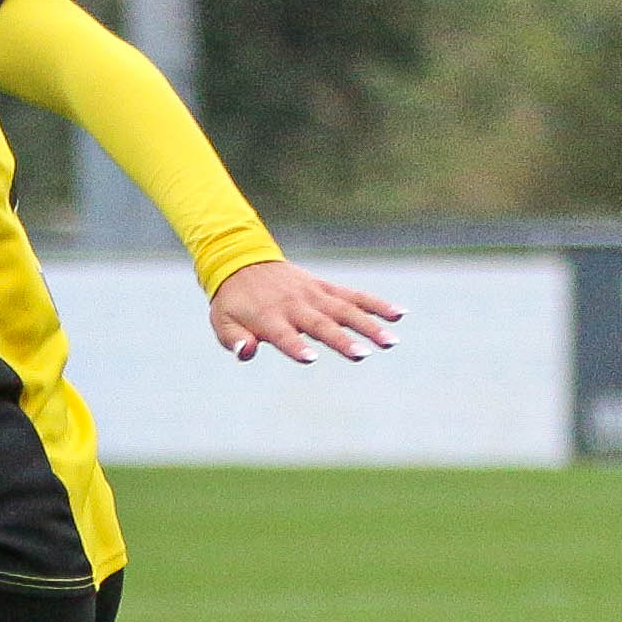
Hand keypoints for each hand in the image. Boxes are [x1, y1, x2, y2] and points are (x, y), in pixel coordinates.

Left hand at [209, 257, 400, 362]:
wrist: (242, 263)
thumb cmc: (233, 302)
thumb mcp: (222, 322)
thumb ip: (233, 339)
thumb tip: (245, 352)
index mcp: (268, 317)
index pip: (283, 335)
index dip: (295, 346)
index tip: (310, 358)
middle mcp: (295, 305)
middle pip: (321, 324)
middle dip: (342, 340)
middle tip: (363, 355)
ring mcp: (313, 295)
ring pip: (345, 310)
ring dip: (369, 325)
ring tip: (392, 341)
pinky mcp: (325, 287)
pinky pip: (353, 296)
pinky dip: (376, 304)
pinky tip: (400, 314)